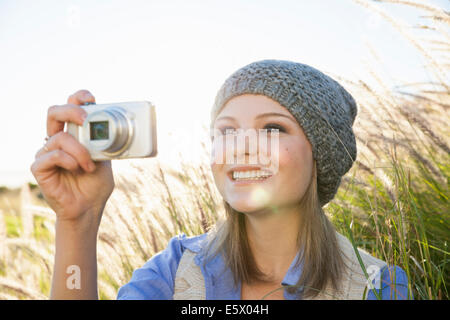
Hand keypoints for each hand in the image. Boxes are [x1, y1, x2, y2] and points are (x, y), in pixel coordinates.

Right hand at [30, 90, 114, 227]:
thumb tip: (116, 126)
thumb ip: (105, 143)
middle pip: (54, 112)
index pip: (69, 108)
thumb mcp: (106, 159)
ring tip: (90, 166)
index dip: (77, 98)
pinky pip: (52, 155)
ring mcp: (46, 153)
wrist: (89, 208)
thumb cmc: (96, 184)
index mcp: (73, 135)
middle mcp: (57, 140)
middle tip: (86, 120)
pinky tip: (77, 169)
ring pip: (58, 137)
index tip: (91, 99)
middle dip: (71, 111)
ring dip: (79, 151)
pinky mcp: (40, 168)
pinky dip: (68, 160)